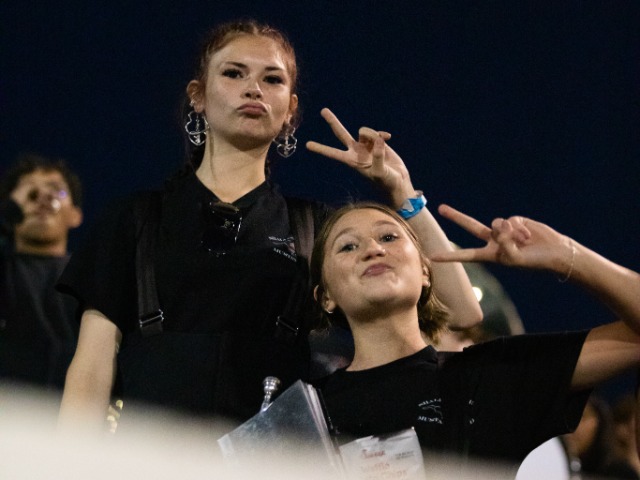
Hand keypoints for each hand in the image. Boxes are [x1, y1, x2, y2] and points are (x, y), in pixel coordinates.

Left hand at [306, 108, 412, 203]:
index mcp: (352, 161)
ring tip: (382, 143)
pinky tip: (388, 138)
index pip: (333, 153)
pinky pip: (377, 133)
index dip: (321, 149)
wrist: (397, 181)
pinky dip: (382, 134)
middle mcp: (356, 151)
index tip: (307, 145)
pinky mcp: (377, 142)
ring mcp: (366, 146)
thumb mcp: (380, 172)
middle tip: (323, 110)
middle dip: (333, 122)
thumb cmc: (386, 181)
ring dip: (373, 135)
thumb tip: (378, 140)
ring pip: (364, 131)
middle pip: (341, 133)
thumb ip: (378, 156)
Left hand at [430, 204, 570, 271]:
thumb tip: (499, 226)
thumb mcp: (514, 258)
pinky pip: (510, 221)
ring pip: (497, 224)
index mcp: (489, 254)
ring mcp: (503, 229)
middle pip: (471, 226)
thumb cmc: (532, 261)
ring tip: (522, 242)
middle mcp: (493, 240)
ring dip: (510, 233)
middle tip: (440, 208)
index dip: (450, 256)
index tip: (432, 257)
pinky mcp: (514, 221)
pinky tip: (528, 235)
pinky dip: (519, 229)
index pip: (466, 255)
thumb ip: (503, 244)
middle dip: (456, 216)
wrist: (552, 252)